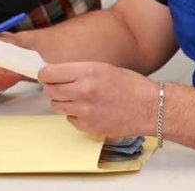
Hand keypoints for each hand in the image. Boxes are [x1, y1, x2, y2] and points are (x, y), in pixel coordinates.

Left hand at [39, 62, 157, 138]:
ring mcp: (85, 111)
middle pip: (49, 91)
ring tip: (78, 97)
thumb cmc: (130, 85)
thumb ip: (78, 71)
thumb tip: (56, 73)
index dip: (45, 74)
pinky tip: (88, 109)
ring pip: (57, 106)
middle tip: (60, 86)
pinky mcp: (88, 127)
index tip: (47, 75)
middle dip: (51, 88)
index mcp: (87, 72)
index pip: (49, 74)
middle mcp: (83, 91)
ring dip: (62, 101)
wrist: (149, 107)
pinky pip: (70, 119)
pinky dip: (74, 114)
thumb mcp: (103, 67)